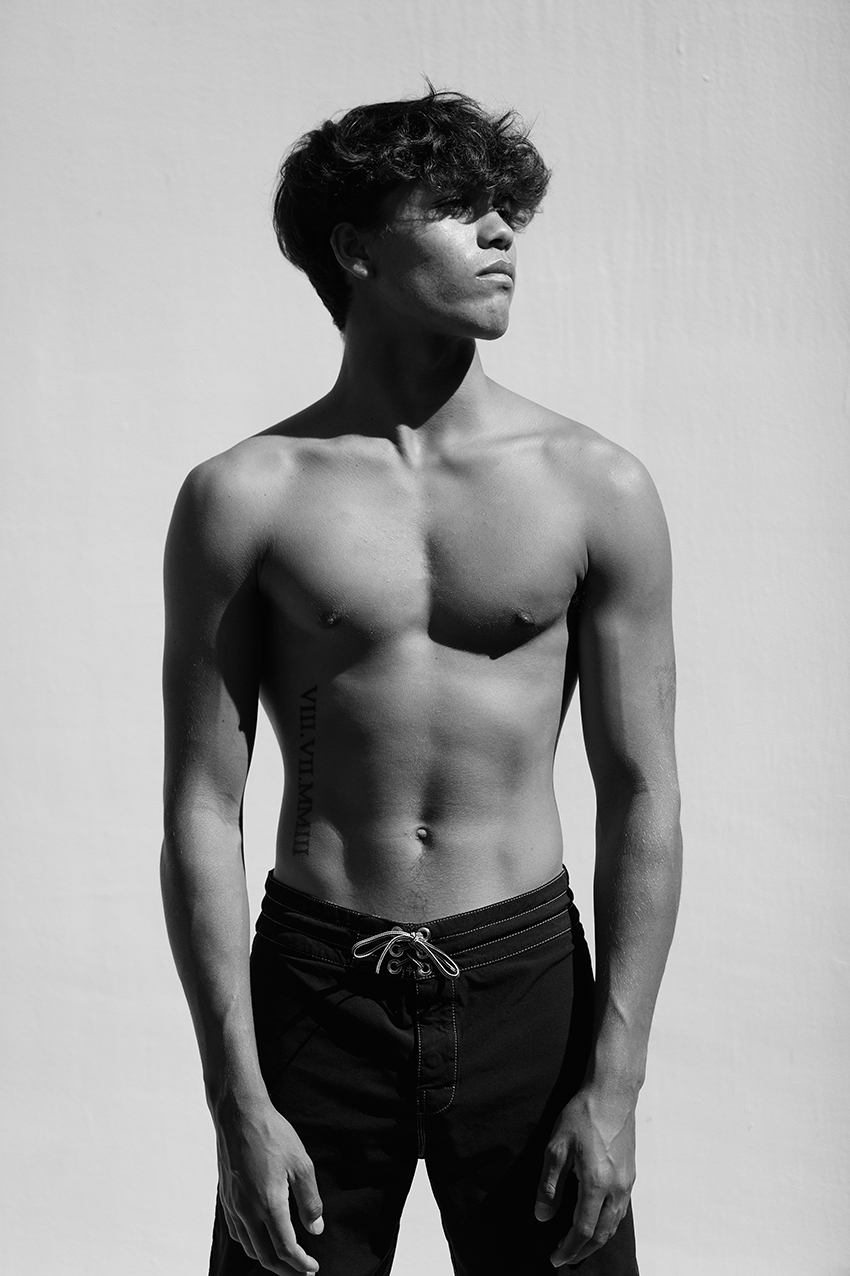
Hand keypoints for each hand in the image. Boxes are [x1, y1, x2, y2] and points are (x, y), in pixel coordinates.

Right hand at [215, 1099, 323, 1273]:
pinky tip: (261, 1237)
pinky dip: (251, 1244)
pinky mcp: (226, 1198)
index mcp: (269, 1204)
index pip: (285, 1249)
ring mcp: (234, 1206)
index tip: (312, 1268)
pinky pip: (237, 1233)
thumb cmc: (273, 1135)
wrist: (239, 1115)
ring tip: (285, 1258)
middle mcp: (247, 1211)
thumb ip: (310, 1201)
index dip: (300, 1264)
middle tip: (302, 1272)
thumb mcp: (301, 1164)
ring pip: (249, 1248)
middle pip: (265, 1257)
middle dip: (285, 1270)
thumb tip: (316, 1228)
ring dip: (267, 1259)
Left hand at [534, 1085, 635, 1267]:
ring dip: (596, 1240)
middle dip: (582, 1251)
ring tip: (577, 1244)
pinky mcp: (630, 1175)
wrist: (612, 1094)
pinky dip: (607, 1224)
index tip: (554, 1257)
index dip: (568, 1248)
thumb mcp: (556, 1146)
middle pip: (601, 1234)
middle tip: (564, 1257)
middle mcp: (616, 1188)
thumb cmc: (582, 1115)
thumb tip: (542, 1216)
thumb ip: (549, 1184)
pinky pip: (621, 1211)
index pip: (583, 1230)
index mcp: (596, 1183)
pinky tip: (596, 1221)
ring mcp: (626, 1183)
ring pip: (614, 1225)